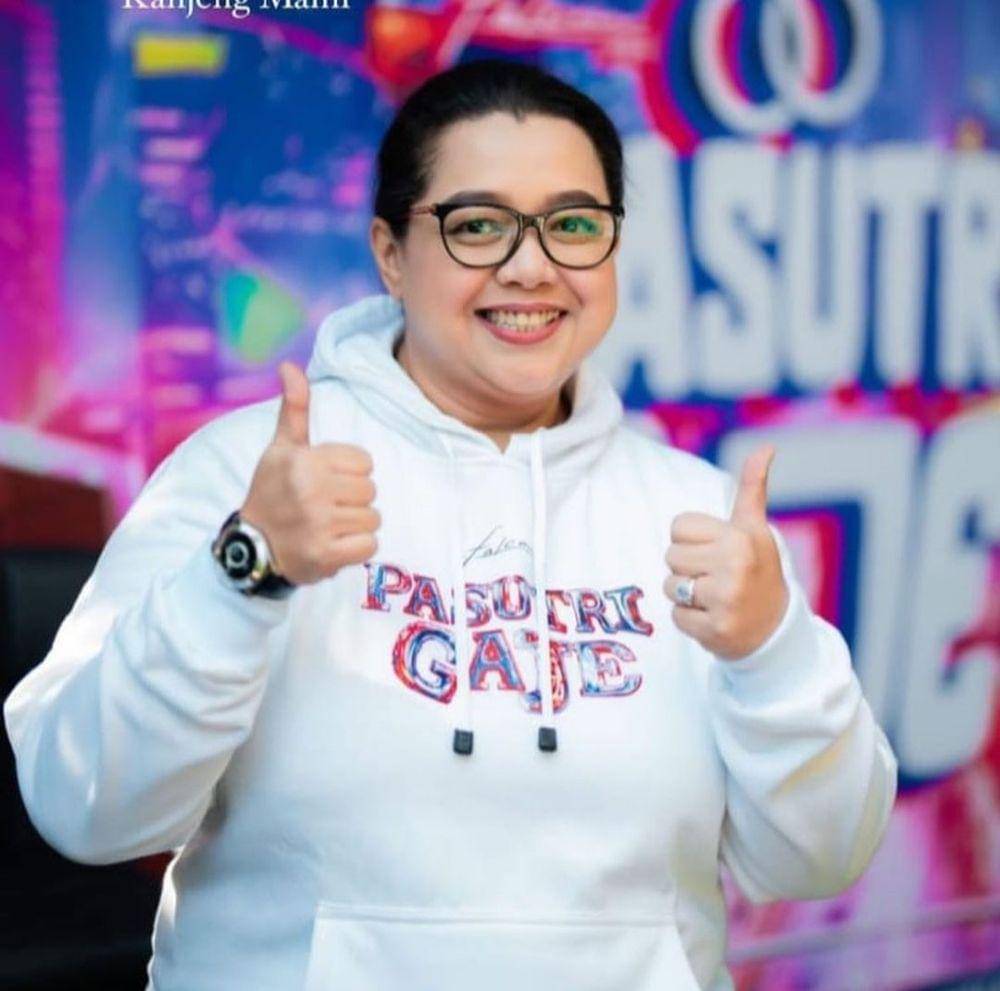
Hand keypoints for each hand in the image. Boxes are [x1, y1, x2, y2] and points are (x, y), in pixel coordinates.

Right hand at [240, 361, 379, 585]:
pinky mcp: (326, 555)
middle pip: (370, 490)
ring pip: (373, 518)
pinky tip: (334, 546)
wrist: (251, 548)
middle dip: (353, 500)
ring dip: (355, 526)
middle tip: (323, 508)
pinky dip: (356, 549)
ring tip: (327, 527)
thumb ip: (294, 408)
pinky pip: (370, 546)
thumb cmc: (272, 492)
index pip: (364, 463)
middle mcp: (311, 490)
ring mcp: (318, 524)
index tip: (322, 483)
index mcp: (304, 460)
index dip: (348, 474)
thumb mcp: (281, 448)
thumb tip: (289, 366)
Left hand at [662, 445, 788, 660]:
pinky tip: (714, 618)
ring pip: (669, 587)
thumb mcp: (756, 528)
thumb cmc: (758, 570)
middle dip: (688, 567)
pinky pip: (676, 617)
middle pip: (670, 556)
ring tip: (715, 597)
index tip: (718, 551)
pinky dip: (690, 620)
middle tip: (718, 577)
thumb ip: (753, 488)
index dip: (693, 540)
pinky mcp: (715, 630)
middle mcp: (734, 566)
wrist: (776, 630)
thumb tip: (766, 446)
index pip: (678, 527)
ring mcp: (725, 600)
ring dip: (686, 595)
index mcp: (740, 536)